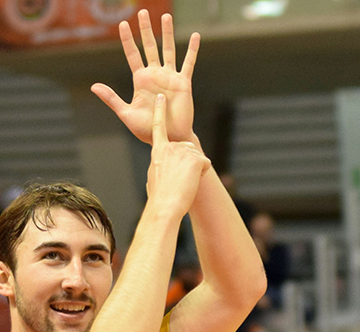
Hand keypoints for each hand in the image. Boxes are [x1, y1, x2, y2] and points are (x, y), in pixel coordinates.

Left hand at [92, 10, 199, 144]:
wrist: (168, 138)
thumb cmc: (147, 129)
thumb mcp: (126, 113)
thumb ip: (111, 98)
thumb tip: (93, 86)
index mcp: (141, 80)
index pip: (133, 55)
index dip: (128, 40)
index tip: (123, 24)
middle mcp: (155, 74)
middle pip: (150, 46)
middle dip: (146, 30)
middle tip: (142, 12)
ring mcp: (169, 77)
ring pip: (168, 50)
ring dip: (167, 34)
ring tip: (166, 17)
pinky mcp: (183, 83)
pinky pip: (188, 63)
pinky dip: (192, 50)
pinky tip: (195, 36)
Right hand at [146, 94, 210, 217]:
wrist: (165, 205)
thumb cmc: (158, 197)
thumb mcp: (154, 177)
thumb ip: (161, 165)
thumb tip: (165, 166)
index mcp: (158, 150)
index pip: (158, 127)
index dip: (160, 112)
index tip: (161, 98)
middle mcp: (170, 147)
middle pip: (188, 148)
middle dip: (189, 163)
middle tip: (179, 180)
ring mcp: (183, 151)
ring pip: (197, 157)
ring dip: (194, 170)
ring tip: (183, 182)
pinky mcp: (196, 157)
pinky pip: (205, 164)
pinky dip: (201, 174)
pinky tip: (191, 182)